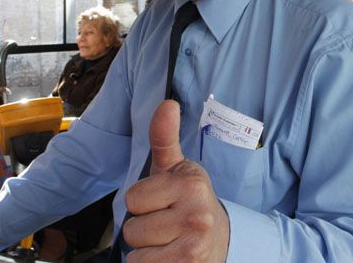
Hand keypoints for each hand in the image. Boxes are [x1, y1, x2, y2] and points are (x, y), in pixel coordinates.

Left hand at [123, 100, 229, 261]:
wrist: (220, 240)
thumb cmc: (190, 202)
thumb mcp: (177, 168)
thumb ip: (165, 137)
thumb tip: (167, 104)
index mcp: (191, 184)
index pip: (133, 198)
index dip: (142, 202)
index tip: (162, 202)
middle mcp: (197, 214)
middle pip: (132, 229)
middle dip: (143, 229)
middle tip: (165, 224)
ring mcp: (194, 245)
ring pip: (135, 253)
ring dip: (146, 251)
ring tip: (167, 241)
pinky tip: (169, 257)